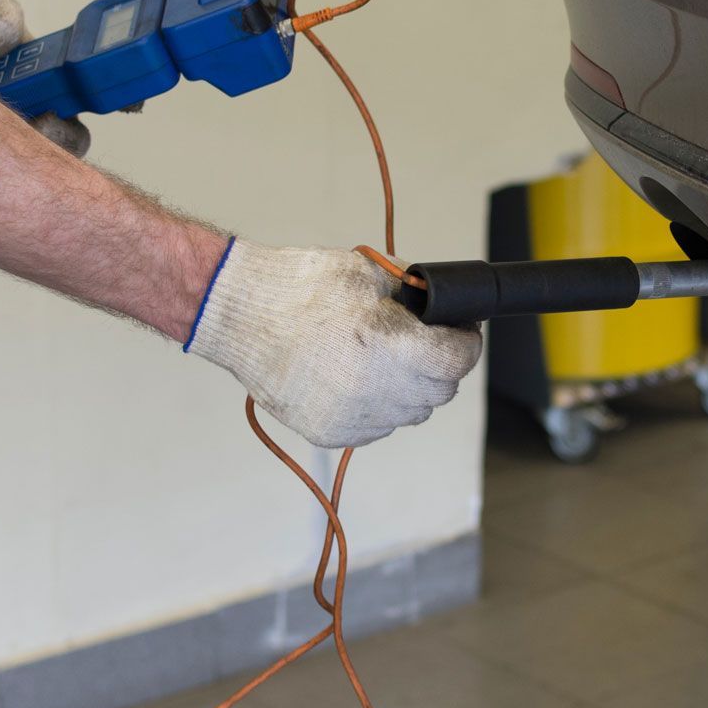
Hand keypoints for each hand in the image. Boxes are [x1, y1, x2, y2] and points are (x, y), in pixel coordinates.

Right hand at [186, 241, 481, 447]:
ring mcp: (354, 417)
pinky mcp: (331, 432)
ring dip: (411, 390)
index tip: (462, 332)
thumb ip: (415, 297)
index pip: (459, 359)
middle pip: (440, 391)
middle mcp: (378, 390)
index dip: (467, 342)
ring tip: (386, 360)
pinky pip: (377, 426)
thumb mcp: (370, 275)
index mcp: (393, 347)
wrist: (240, 314)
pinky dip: (378, 407)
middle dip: (441, 366)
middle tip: (426, 344)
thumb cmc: (302, 286)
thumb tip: (443, 309)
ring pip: (411, 413)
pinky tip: (357, 378)